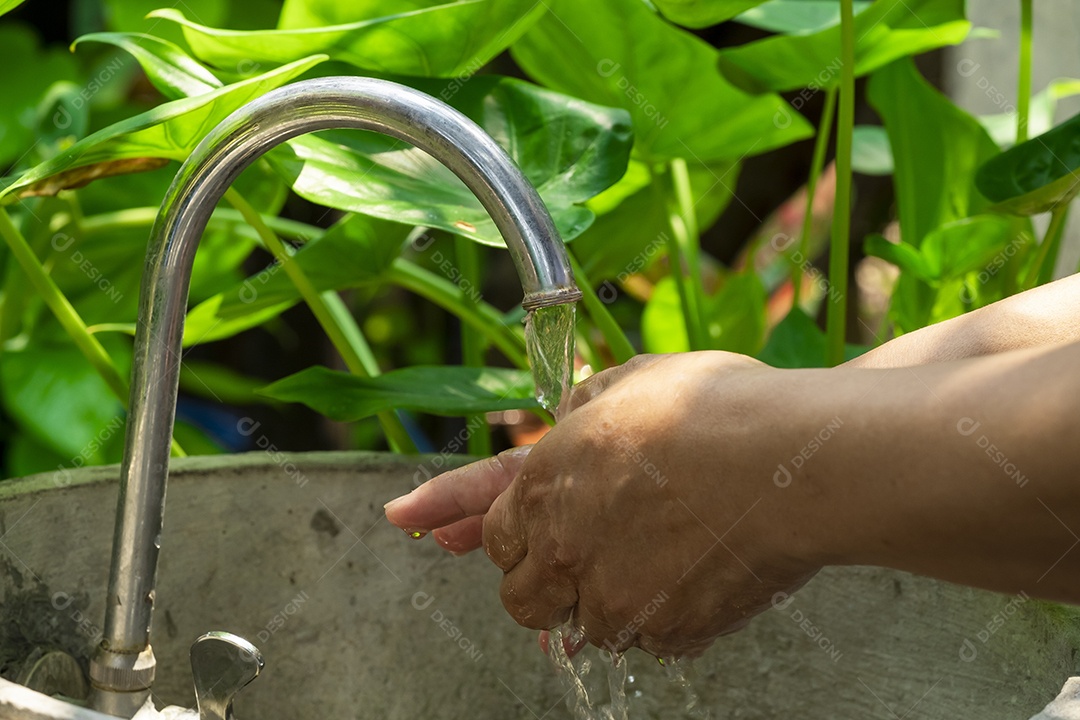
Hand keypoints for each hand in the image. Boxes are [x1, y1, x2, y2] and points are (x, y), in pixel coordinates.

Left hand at [388, 352, 824, 657]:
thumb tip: (567, 418)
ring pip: (586, 624)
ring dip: (605, 599)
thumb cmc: (715, 409)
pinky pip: (648, 638)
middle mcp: (566, 548)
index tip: (444, 531)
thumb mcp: (632, 382)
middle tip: (577, 558)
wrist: (791, 461)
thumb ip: (584, 408)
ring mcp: (614, 597)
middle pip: (520, 597)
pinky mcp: (667, 632)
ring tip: (657, 555)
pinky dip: (660, 615)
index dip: (484, 527)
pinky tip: (692, 572)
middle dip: (540, 579)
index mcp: (546, 483)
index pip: (494, 529)